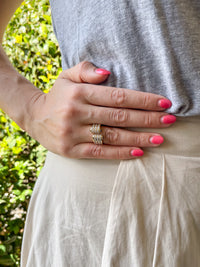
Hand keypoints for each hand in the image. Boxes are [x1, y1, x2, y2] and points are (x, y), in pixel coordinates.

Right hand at [27, 61, 175, 158]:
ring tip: (160, 139)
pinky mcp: (71, 150)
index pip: (118, 97)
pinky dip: (121, 153)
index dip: (143, 100)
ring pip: (112, 136)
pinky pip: (100, 153)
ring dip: (139, 138)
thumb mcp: (67, 76)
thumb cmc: (58, 96)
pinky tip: (139, 152)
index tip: (164, 103)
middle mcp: (77, 112)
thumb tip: (107, 73)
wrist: (34, 116)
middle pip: (119, 117)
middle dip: (147, 119)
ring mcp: (73, 133)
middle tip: (169, 121)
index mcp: (80, 93)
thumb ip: (86, 70)